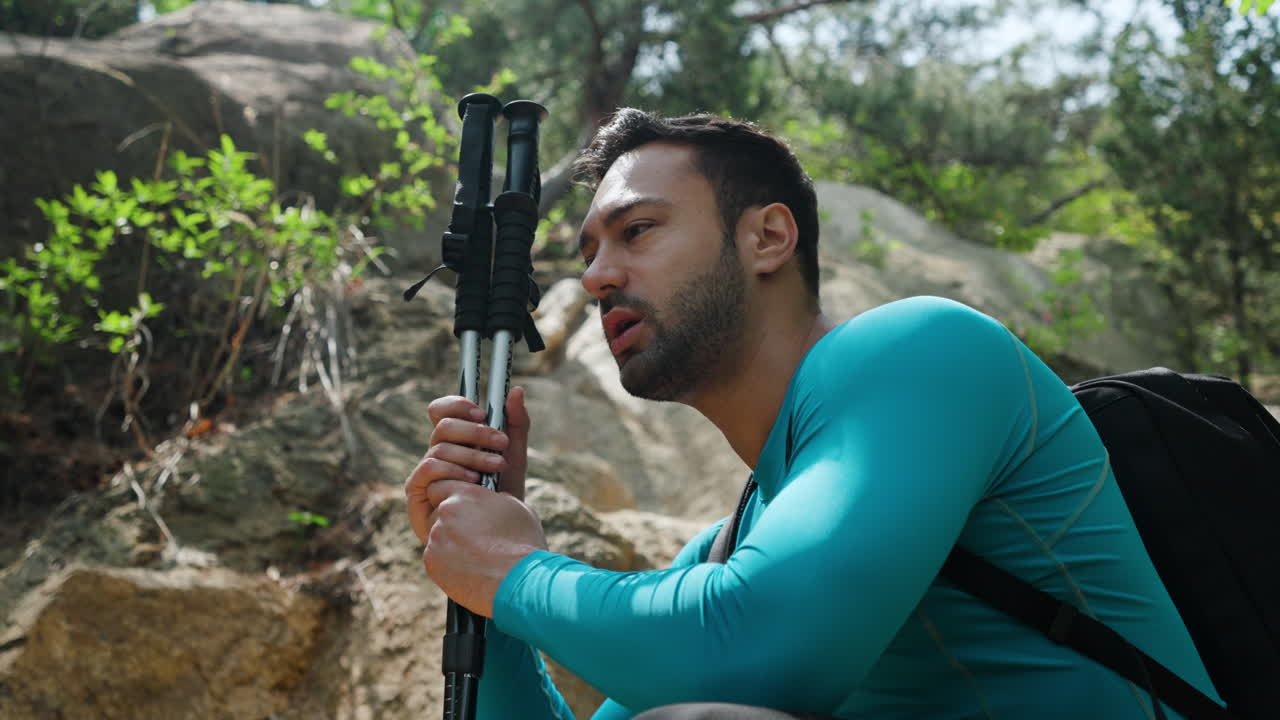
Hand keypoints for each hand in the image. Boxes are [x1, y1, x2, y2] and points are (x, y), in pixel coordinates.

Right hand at [404, 387, 530, 545]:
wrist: (496, 536)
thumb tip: (515, 390)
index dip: (457, 405)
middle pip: (443, 425)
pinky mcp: (417, 492)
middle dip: (476, 432)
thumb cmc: (502, 495)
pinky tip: (474, 484)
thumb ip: (516, 424)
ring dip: (472, 455)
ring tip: (496, 468)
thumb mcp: (514, 456)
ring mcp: (425, 472)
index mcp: (456, 440)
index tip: (483, 413)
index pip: (442, 410)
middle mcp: (437, 452)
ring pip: (440, 446)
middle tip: (501, 443)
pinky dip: (455, 472)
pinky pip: (430, 469)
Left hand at [420, 479, 546, 616]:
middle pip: (435, 511)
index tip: (462, 508)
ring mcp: (436, 539)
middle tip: (470, 534)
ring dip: (449, 542)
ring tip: (474, 555)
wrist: (519, 582)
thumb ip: (495, 499)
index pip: (440, 486)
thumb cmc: (524, 543)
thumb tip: (490, 499)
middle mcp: (446, 512)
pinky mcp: (432, 563)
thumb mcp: (516, 508)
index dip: (451, 497)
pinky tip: (469, 568)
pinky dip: (448, 562)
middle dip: (448, 520)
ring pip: (436, 535)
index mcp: (466, 494)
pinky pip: (435, 557)